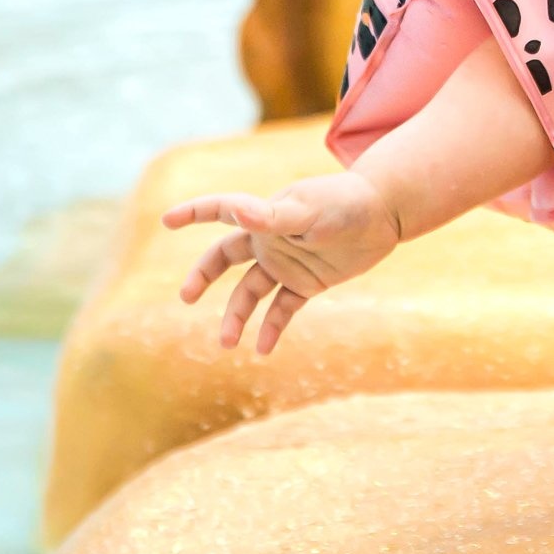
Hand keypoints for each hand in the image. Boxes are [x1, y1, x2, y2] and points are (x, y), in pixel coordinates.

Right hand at [164, 171, 401, 354]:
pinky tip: (261, 350)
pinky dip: (270, 328)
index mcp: (266, 214)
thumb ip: (273, 215)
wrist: (387, 213)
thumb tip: (237, 211)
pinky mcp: (307, 282)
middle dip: (203, 276)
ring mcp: (287, 262)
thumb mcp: (310, 209)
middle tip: (185, 297)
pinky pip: (281, 309)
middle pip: (225, 258)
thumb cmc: (347, 203)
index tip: (166, 220)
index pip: (223, 211)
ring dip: (236, 316)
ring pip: (250, 292)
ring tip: (226, 343)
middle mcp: (270, 239)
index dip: (195, 213)